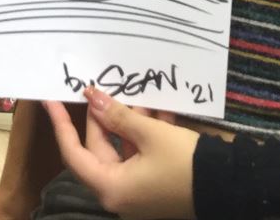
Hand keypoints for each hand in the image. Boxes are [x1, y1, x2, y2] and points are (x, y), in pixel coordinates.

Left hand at [44, 88, 197, 219]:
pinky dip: (146, 133)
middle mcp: (119, 193)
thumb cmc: (183, 164)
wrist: (227, 188)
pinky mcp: (154, 185)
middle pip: (101, 148)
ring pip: (124, 148)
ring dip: (130, 120)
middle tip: (108, 86)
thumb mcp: (151, 135)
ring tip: (139, 93)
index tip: (51, 99)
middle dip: (106, 115)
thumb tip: (92, 97)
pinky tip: (159, 108)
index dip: (61, 124)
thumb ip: (119, 115)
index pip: (74, 153)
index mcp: (111, 187)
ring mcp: (137, 191)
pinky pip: (141, 155)